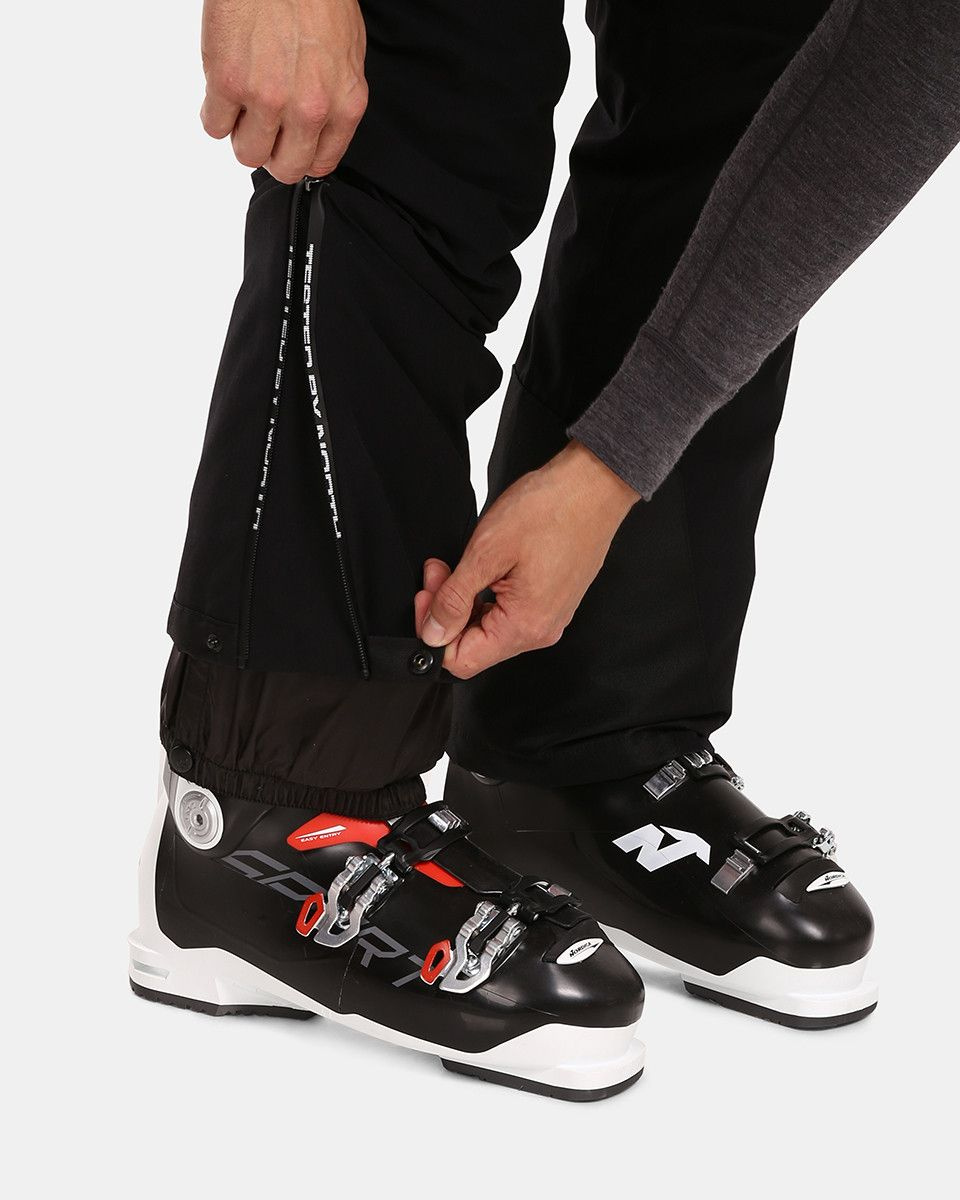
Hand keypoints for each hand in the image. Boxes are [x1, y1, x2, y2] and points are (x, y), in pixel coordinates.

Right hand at [200, 0, 367, 183]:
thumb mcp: (345, 53)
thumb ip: (334, 98)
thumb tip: (317, 128)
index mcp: (344, 104)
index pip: (319, 164)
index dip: (299, 156)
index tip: (288, 146)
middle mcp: (309, 108)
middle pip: (282, 168)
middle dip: (271, 151)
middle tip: (263, 127)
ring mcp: (268, 99)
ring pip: (246, 153)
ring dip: (240, 134)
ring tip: (243, 104)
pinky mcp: (229, 82)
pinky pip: (214, 126)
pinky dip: (215, 113)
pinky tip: (224, 90)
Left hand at [414, 440, 639, 678]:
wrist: (593, 485)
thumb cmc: (549, 510)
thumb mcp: (486, 552)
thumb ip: (454, 599)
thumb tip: (434, 634)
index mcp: (524, 626)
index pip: (462, 660)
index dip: (434, 632)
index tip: (427, 595)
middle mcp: (540, 630)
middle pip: (475, 645)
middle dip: (446, 611)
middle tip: (437, 571)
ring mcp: (549, 616)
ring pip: (489, 627)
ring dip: (464, 600)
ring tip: (455, 563)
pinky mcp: (552, 600)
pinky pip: (508, 612)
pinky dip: (486, 593)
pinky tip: (481, 565)